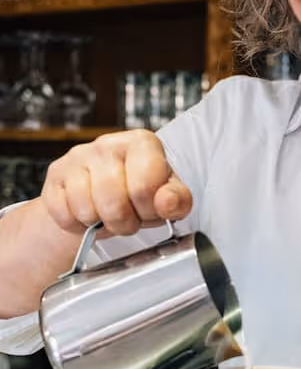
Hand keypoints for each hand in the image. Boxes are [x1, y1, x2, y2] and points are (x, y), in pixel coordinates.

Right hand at [41, 129, 192, 236]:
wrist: (101, 194)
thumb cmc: (139, 192)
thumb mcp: (167, 195)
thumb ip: (176, 200)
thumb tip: (167, 202)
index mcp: (143, 143)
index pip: (145, 187)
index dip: (148, 210)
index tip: (149, 210)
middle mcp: (109, 143)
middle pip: (114, 203)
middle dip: (124, 223)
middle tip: (128, 219)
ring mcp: (78, 156)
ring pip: (86, 210)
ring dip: (99, 225)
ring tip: (108, 216)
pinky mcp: (55, 172)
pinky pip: (63, 213)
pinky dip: (76, 225)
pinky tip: (87, 215)